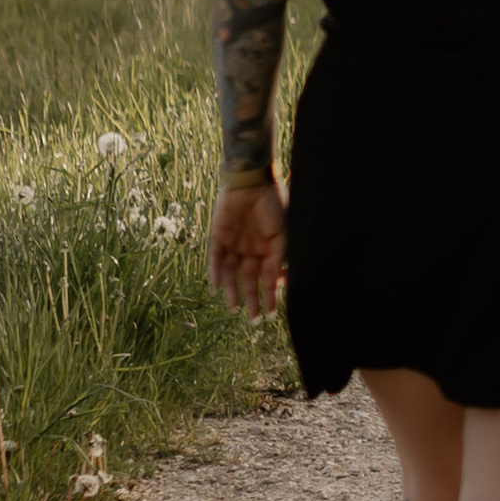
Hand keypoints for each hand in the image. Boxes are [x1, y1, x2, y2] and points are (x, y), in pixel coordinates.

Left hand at [209, 179, 288, 317]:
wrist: (252, 180)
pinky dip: (215, 273)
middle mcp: (251, 250)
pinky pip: (215, 259)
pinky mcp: (218, 237)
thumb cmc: (274, 204)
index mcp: (268, 249)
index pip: (268, 278)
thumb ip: (281, 257)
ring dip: (232, 291)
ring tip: (234, 308)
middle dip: (252, 299)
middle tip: (254, 320)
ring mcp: (234, 244)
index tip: (271, 314)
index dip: (270, 295)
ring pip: (231, 274)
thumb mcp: (284, 233)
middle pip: (249, 280)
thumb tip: (282, 282)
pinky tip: (216, 287)